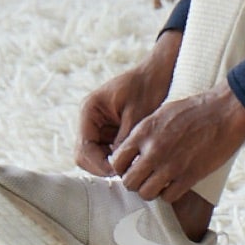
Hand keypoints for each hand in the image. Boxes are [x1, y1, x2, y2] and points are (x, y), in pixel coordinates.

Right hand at [74, 34, 179, 177]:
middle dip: (103, 166)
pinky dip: (119, 157)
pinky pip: (108, 150)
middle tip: (126, 173)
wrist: (160, 71)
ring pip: (96, 156)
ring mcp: (98, 125)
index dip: (98, 165)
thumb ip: (124, 139)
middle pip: (86, 155)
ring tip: (132, 167)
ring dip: (111, 163)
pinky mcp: (110, 130)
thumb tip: (117, 167)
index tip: (119, 171)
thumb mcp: (137, 113)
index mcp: (89, 110)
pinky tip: (135, 160)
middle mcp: (89, 120)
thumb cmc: (150, 86)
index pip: (84, 148)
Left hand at [107, 86, 244, 203]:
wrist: (228, 109)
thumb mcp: (164, 112)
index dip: (123, 168)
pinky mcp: (189, 175)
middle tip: (147, 176)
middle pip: (129, 182)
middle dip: (136, 182)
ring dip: (152, 190)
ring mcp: (171, 165)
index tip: (133, 166)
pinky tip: (177, 182)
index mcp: (145, 131)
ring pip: (146, 193)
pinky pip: (168, 197)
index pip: (117, 161)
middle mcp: (154, 150)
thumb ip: (145, 132)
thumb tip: (133, 151)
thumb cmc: (198, 108)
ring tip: (162, 181)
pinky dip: (170, 193)